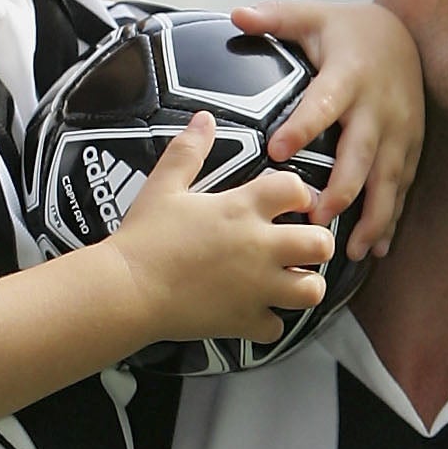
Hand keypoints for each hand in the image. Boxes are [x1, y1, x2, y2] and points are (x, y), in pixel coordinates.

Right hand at [110, 108, 335, 344]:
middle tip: (302, 245)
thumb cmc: (144, 238)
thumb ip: (188, 151)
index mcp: (242, 209)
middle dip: (317, 243)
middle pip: (321, 243)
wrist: (126, 289)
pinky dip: (269, 322)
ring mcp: (256, 287)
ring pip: (312, 290)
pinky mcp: (244, 320)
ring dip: (305, 285)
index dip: (300, 194)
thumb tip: (203, 120)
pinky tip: (255, 313)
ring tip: (290, 280)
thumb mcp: (163, 186)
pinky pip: (276, 328)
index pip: (297, 189)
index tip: (293, 202)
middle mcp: (259, 247)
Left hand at [236, 0, 423, 261]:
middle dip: (342, 189)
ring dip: (372, 216)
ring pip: (388, 179)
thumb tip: (235, 14)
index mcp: (349, 75)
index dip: (302, 126)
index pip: (324, 103)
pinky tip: (377, 249)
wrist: (407, 35)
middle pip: (362, 153)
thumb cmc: (346, 30)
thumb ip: (275, 17)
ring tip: (350, 250)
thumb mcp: (312, 16)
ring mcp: (400, 131)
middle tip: (316, 220)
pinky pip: (402, 187)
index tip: (276, 150)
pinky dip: (391, 218)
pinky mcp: (411, 147)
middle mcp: (378, 107)